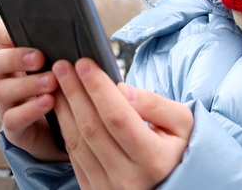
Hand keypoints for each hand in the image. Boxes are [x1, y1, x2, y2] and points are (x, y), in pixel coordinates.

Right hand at [0, 20, 67, 161]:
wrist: (70, 131)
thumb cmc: (69, 89)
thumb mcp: (68, 65)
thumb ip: (69, 48)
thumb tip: (87, 27)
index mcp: (18, 58)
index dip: (3, 31)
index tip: (22, 28)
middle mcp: (6, 79)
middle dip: (14, 58)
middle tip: (39, 57)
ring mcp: (8, 105)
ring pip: (1, 91)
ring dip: (27, 84)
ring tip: (52, 82)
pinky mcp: (15, 129)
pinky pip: (13, 119)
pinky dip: (30, 110)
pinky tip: (49, 102)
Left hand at [53, 58, 192, 189]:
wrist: (173, 186)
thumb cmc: (177, 151)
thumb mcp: (182, 125)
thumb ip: (157, 105)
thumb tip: (123, 90)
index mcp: (153, 160)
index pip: (118, 117)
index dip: (98, 88)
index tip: (84, 64)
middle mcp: (128, 178)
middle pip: (93, 127)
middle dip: (75, 92)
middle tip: (63, 66)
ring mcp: (107, 188)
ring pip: (77, 142)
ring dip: (64, 108)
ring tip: (59, 82)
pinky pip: (74, 156)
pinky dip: (65, 129)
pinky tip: (63, 108)